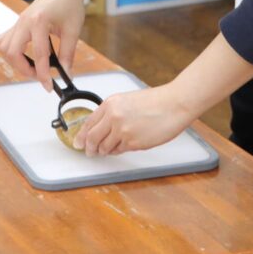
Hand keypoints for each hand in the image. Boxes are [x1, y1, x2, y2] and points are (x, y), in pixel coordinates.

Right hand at [0, 0, 84, 90]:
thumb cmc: (68, 2)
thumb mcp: (73, 29)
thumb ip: (68, 53)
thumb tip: (66, 74)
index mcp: (39, 21)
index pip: (38, 54)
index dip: (43, 74)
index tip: (49, 86)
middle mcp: (24, 21)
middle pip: (12, 53)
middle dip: (25, 69)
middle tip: (40, 76)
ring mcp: (18, 22)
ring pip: (5, 47)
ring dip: (16, 61)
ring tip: (33, 66)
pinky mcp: (17, 23)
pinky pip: (5, 41)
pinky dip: (12, 52)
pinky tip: (25, 55)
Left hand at [74, 83, 192, 155]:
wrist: (174, 104)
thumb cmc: (155, 102)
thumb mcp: (127, 101)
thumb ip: (112, 113)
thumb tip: (99, 129)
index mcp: (110, 104)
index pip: (88, 123)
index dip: (81, 136)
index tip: (78, 143)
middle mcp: (113, 117)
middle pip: (92, 139)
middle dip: (90, 148)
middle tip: (90, 153)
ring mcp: (122, 131)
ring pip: (105, 148)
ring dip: (106, 150)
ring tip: (112, 148)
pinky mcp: (133, 143)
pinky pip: (119, 151)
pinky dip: (119, 150)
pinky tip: (125, 145)